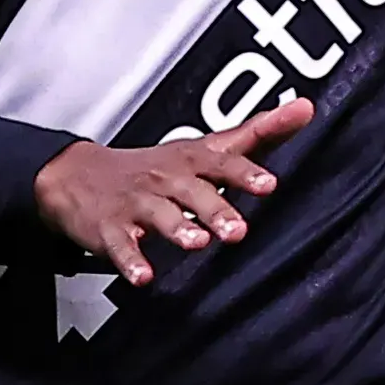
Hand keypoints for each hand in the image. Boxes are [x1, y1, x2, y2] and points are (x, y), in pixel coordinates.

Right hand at [33, 99, 314, 286]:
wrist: (78, 177)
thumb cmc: (157, 167)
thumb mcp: (207, 146)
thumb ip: (259, 132)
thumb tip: (306, 108)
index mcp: (191, 160)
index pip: (221, 161)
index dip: (244, 173)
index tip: (268, 184)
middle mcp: (165, 178)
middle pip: (191, 190)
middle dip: (214, 208)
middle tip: (238, 230)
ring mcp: (136, 203)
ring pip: (158, 215)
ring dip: (178, 229)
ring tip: (198, 243)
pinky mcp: (110, 229)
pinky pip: (120, 246)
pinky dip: (131, 260)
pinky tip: (143, 276)